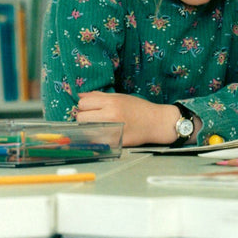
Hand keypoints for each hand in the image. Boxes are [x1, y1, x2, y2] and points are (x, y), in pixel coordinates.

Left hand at [76, 91, 191, 145]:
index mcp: (112, 101)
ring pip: (85, 130)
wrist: (157, 122)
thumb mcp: (121, 97)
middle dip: (85, 117)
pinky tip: (106, 134)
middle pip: (81, 117)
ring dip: (89, 128)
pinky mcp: (114, 142)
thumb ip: (100, 96)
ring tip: (101, 126)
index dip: (86, 106)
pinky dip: (97, 138)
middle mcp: (110, 114)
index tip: (92, 109)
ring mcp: (112, 129)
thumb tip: (80, 95)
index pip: (83, 103)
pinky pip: (95, 141)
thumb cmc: (140, 108)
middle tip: (96, 118)